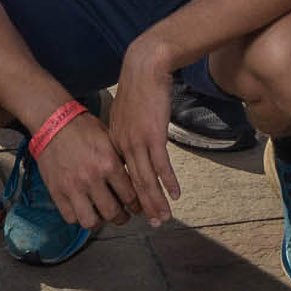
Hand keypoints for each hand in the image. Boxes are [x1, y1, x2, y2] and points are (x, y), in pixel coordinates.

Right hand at [33, 111, 139, 230]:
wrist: (54, 122)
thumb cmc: (82, 128)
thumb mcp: (109, 139)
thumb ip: (120, 161)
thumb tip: (133, 179)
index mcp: (109, 162)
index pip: (129, 195)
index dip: (136, 205)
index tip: (136, 208)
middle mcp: (92, 178)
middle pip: (113, 212)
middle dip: (121, 218)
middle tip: (122, 216)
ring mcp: (73, 187)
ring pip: (91, 221)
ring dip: (99, 221)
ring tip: (102, 216)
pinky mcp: (57, 192)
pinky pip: (71, 217)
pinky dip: (78, 217)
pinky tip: (83, 210)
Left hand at [109, 37, 184, 224]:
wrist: (145, 66)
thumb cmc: (139, 86)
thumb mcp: (127, 112)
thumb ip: (128, 130)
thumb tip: (136, 143)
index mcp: (115, 141)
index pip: (124, 176)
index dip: (133, 195)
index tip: (141, 210)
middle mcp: (123, 146)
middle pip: (134, 184)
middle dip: (144, 206)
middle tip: (153, 223)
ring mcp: (138, 142)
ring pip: (146, 179)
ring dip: (156, 201)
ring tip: (164, 217)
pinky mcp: (154, 135)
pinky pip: (161, 165)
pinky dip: (168, 182)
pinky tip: (175, 194)